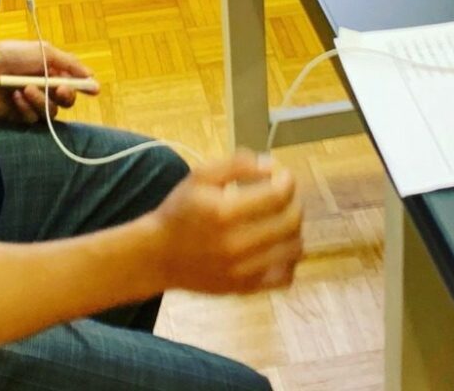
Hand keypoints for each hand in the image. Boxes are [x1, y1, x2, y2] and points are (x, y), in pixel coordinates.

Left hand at [0, 39, 98, 124]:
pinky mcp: (17, 115)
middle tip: (58, 89)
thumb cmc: (12, 54)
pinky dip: (26, 108)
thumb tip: (92, 75)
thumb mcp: (44, 51)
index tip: (93, 90)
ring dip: (41, 101)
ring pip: (50, 112)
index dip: (84, 87)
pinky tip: (15, 96)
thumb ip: (69, 63)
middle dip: (65, 96)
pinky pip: (32, 119)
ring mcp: (30, 103)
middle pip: (66, 101)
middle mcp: (43, 88)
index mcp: (50, 71)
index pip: (73, 82)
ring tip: (26, 88)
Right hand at [150, 150, 302, 294]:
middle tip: (285, 195)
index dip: (287, 181)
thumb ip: (236, 164)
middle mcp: (236, 244)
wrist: (158, 255)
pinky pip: (285, 277)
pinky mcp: (245, 289)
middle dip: (295, 201)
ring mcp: (242, 271)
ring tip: (282, 217)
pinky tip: (278, 246)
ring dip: (294, 228)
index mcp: (224, 212)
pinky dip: (289, 260)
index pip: (277, 195)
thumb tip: (272, 165)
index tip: (283, 175)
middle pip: (290, 221)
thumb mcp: (200, 176)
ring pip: (293, 249)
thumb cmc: (180, 211)